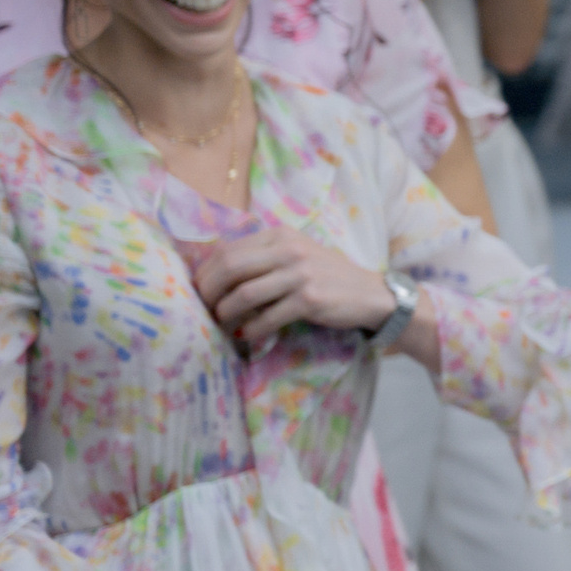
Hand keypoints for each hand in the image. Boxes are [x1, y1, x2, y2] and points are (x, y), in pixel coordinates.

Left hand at [194, 228, 395, 345]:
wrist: (370, 293)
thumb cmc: (327, 275)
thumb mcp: (296, 254)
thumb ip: (263, 257)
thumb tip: (216, 276)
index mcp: (280, 235)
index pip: (227, 250)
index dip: (206, 273)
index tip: (199, 291)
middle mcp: (288, 250)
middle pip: (230, 268)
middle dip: (208, 292)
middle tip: (203, 310)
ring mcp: (300, 274)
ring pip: (244, 294)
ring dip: (226, 314)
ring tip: (222, 324)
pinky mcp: (309, 299)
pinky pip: (267, 317)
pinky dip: (251, 330)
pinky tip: (247, 334)